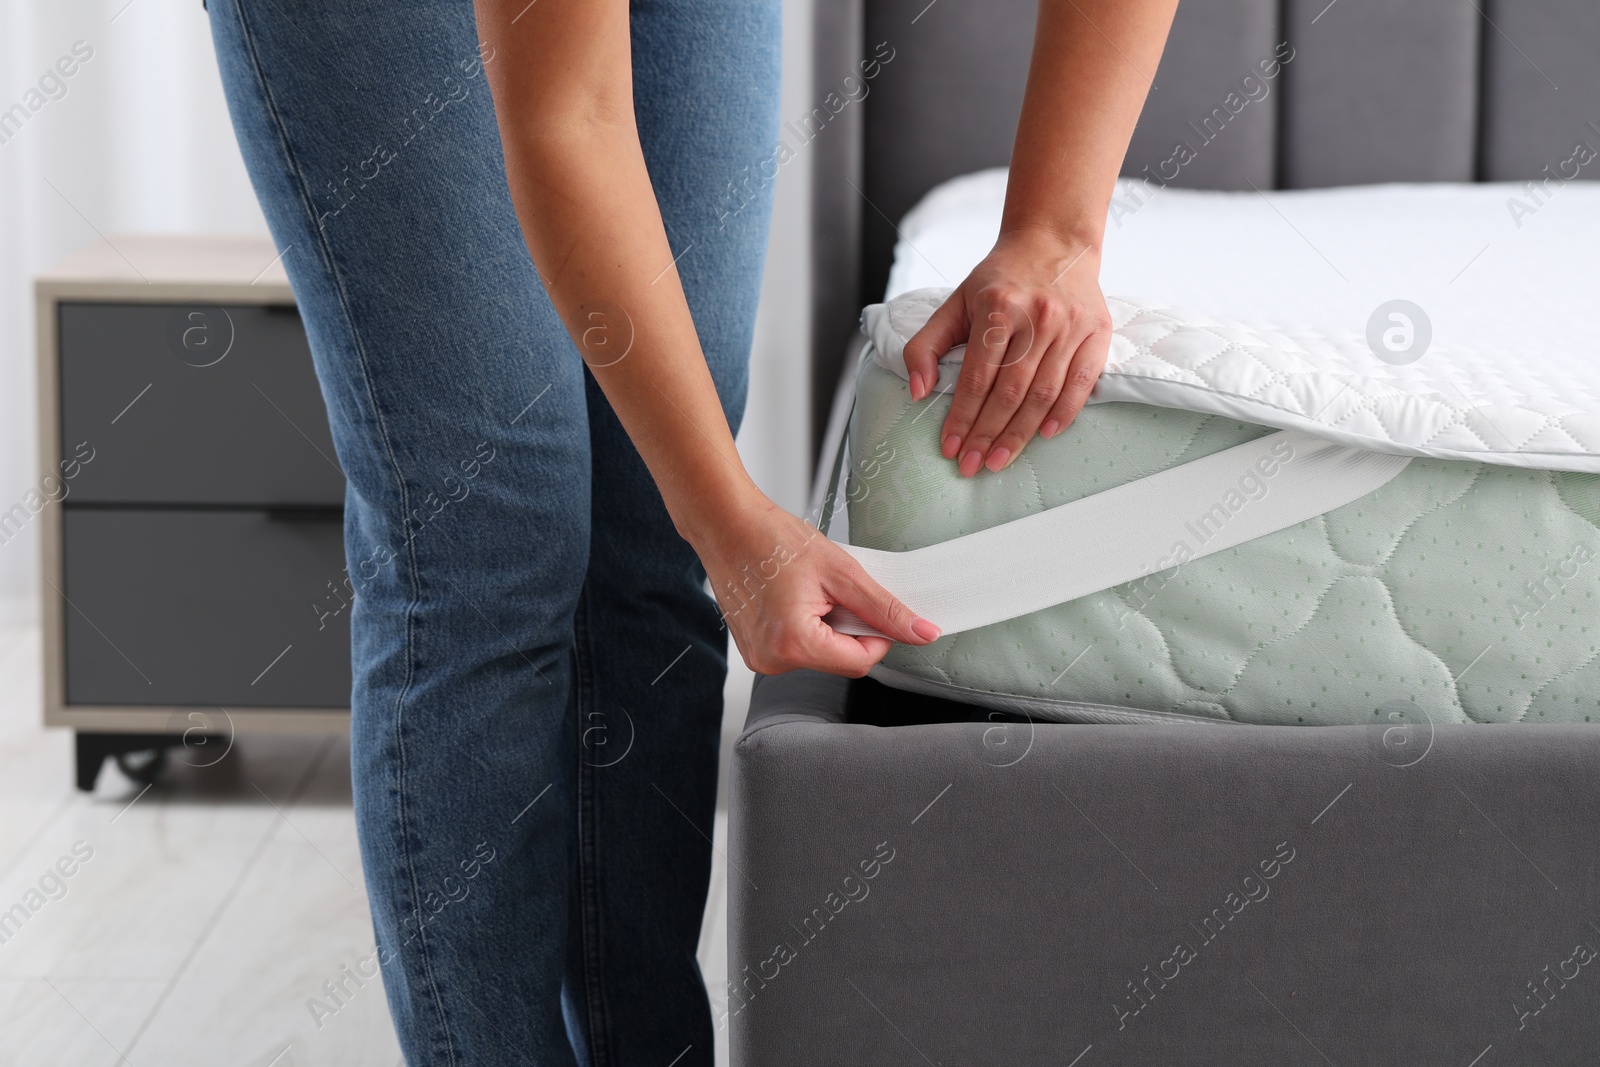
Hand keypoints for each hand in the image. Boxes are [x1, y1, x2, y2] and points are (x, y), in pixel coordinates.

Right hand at [693, 492, 940, 676]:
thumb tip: (924, 633)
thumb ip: (885, 608)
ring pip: (820, 655)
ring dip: (826, 628)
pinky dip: (805, 627)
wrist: (726, 524)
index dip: (877, 635)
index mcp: (793, 644)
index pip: (861, 662)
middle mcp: (771, 661)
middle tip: (829, 590)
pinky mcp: (753, 651)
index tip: (867, 605)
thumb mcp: (842, 571)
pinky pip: (797, 649)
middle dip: (847, 628)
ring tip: (805, 591)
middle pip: (839, 661)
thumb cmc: (774, 539)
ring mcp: (759, 658)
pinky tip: (790, 598)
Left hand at [902, 228, 1112, 476]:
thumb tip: (917, 391)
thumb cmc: (999, 280)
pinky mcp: (1098, 330)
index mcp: (998, 307)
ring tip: (1000, 459)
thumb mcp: (955, 303)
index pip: (977, 377)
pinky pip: (1082, 382)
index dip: (962, 418)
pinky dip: (1065, 412)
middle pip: (1010, 391)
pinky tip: (1046, 435)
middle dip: (988, 435)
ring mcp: (1071, 324)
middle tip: (972, 465)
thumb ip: (927, 345)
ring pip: (1044, 393)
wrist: (1053, 242)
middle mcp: (1037, 316)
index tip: (950, 447)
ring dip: (1021, 433)